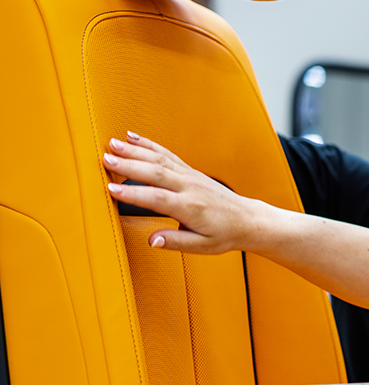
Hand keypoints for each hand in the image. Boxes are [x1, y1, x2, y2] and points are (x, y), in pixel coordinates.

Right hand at [103, 132, 271, 253]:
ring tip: (111, 144)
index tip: (111, 190)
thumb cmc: (225, 234)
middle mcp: (190, 188)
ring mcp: (190, 176)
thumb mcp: (203, 246)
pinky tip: (131, 137)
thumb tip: (153, 241)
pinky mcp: (190, 170)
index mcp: (191, 208)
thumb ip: (177, 242)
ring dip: (134, 150)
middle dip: (129, 165)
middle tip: (104, 159)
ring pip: (159, 159)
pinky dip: (149, 145)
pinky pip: (167, 154)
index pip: (157, 199)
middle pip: (155, 173)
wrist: (248, 220)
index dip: (133, 194)